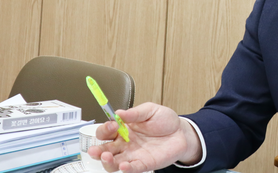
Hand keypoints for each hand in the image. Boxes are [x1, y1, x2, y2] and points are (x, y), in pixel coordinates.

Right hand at [87, 102, 201, 172]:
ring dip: (107, 162)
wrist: (180, 132)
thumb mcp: (150, 110)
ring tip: (107, 157)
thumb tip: (118, 112)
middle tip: (96, 150)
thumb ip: (135, 112)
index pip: (106, 132)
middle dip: (97, 151)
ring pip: (113, 163)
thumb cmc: (165, 121)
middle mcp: (125, 144)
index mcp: (123, 129)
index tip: (112, 125)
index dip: (105, 129)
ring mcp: (133, 155)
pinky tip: (124, 166)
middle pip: (105, 150)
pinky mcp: (144, 164)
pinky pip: (132, 168)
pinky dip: (127, 169)